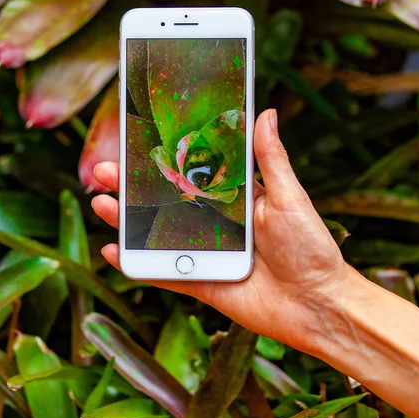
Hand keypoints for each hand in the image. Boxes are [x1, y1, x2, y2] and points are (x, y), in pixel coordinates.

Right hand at [92, 109, 352, 353]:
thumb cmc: (311, 247)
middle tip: (105, 171)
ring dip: (126, 220)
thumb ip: (271, 158)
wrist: (318, 305)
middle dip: (133, 186)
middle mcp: (215, 221)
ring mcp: (205, 252)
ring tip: (100, 203)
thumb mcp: (290, 196)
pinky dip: (137, 264)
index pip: (191, 171)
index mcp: (235, 197)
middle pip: (165, 200)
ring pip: (156, 232)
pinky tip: (113, 252)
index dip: (164, 158)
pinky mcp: (200, 281)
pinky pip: (162, 272)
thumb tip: (267, 112)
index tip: (137, 142)